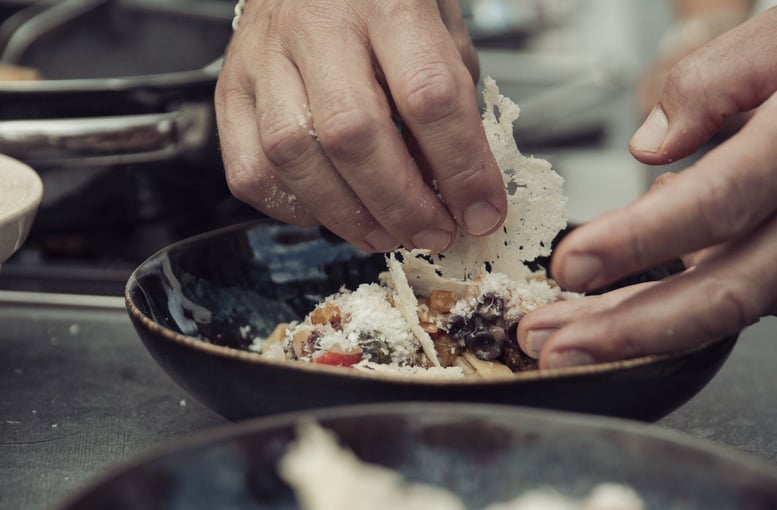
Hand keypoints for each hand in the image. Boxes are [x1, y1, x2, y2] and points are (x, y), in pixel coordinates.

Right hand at [215, 0, 506, 252]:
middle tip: (433, 234)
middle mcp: (318, 26)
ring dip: (348, 215)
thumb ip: (450, 99)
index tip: (481, 212)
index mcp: (388, 2)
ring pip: (293, 156)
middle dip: (401, 205)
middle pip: (352, 134)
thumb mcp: (439, 25)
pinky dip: (292, 207)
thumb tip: (458, 188)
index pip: (430, 96)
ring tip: (385, 235)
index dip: (462, 169)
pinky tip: (328, 211)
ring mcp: (264, 57)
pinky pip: (250, 169)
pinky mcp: (231, 88)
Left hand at [516, 7, 776, 368]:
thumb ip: (719, 82)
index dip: (637, 241)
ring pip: (721, 305)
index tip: (570, 265)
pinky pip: (728, 287)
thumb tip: (652, 141)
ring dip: (636, 328)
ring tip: (565, 336)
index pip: (717, 204)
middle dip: (629, 330)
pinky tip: (615, 302)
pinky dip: (668, 300)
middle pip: (724, 292)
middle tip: (554, 345)